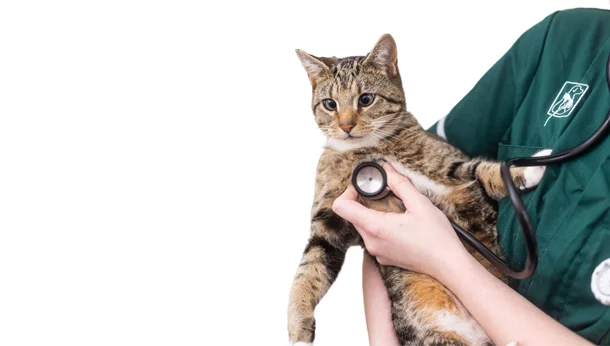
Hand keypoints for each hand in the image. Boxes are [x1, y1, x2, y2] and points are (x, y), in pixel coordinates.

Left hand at [332, 163, 468, 278]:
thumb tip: (387, 169)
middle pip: (352, 215)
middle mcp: (371, 242)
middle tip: (385, 193)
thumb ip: (399, 184)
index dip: (348, 192)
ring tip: (396, 209)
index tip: (364, 187)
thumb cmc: (437, 238)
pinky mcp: (383, 257)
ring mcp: (376, 252)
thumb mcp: (420, 203)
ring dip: (374, 213)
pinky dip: (381, 226)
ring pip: (363, 225)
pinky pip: (373, 237)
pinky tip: (401, 224)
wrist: (449, 266)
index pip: (341, 207)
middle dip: (364, 201)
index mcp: (375, 227)